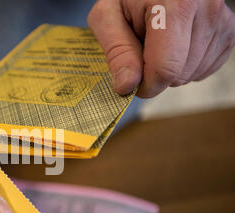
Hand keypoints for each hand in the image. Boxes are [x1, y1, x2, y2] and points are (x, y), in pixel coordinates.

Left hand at [87, 0, 234, 96]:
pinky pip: (203, 70)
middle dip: (154, 74)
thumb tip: (127, 86)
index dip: (145, 86)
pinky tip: (174, 46)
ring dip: (169, 70)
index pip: (164, 69)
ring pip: (191, 75)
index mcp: (175, 5)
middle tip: (142, 47)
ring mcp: (221, 21)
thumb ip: (117, 52)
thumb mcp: (108, 16)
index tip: (130, 82)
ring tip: (157, 42)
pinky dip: (184, 67)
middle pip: (178, 75)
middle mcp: (206, 10)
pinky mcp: (228, 32)